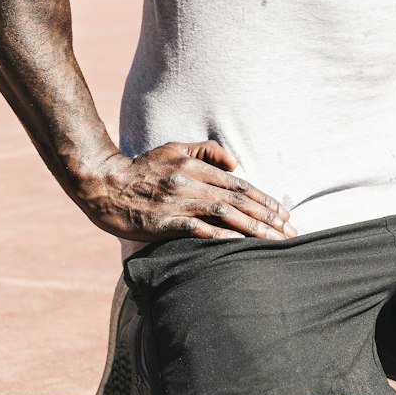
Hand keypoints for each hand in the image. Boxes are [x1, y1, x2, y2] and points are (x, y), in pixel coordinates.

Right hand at [73, 140, 293, 243]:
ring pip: (225, 214)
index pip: (240, 184)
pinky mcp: (164, 222)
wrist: (104, 184)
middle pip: (239, 200)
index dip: (265, 200)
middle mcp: (191, 183)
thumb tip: (235, 164)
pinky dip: (220, 237)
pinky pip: (197, 230)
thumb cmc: (142, 167)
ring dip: (254, 229)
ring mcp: (178, 202)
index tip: (285, 214)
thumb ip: (206, 152)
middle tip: (291, 232)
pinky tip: (239, 246)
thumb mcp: (174, 148)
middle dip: (269, 217)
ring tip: (275, 242)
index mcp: (196, 167)